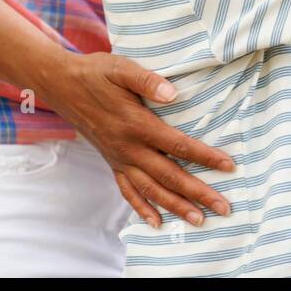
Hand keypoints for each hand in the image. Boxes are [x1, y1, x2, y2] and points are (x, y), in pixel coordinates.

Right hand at [46, 51, 235, 228]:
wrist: (62, 86)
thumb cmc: (95, 74)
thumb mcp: (120, 68)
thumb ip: (147, 80)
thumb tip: (173, 94)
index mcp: (136, 124)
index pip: (178, 145)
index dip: (205, 157)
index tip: (229, 166)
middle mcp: (129, 148)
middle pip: (169, 176)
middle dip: (198, 193)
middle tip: (223, 208)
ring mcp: (119, 159)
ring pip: (151, 189)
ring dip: (176, 207)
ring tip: (199, 221)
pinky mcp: (112, 163)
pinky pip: (127, 191)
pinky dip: (142, 208)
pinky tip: (156, 222)